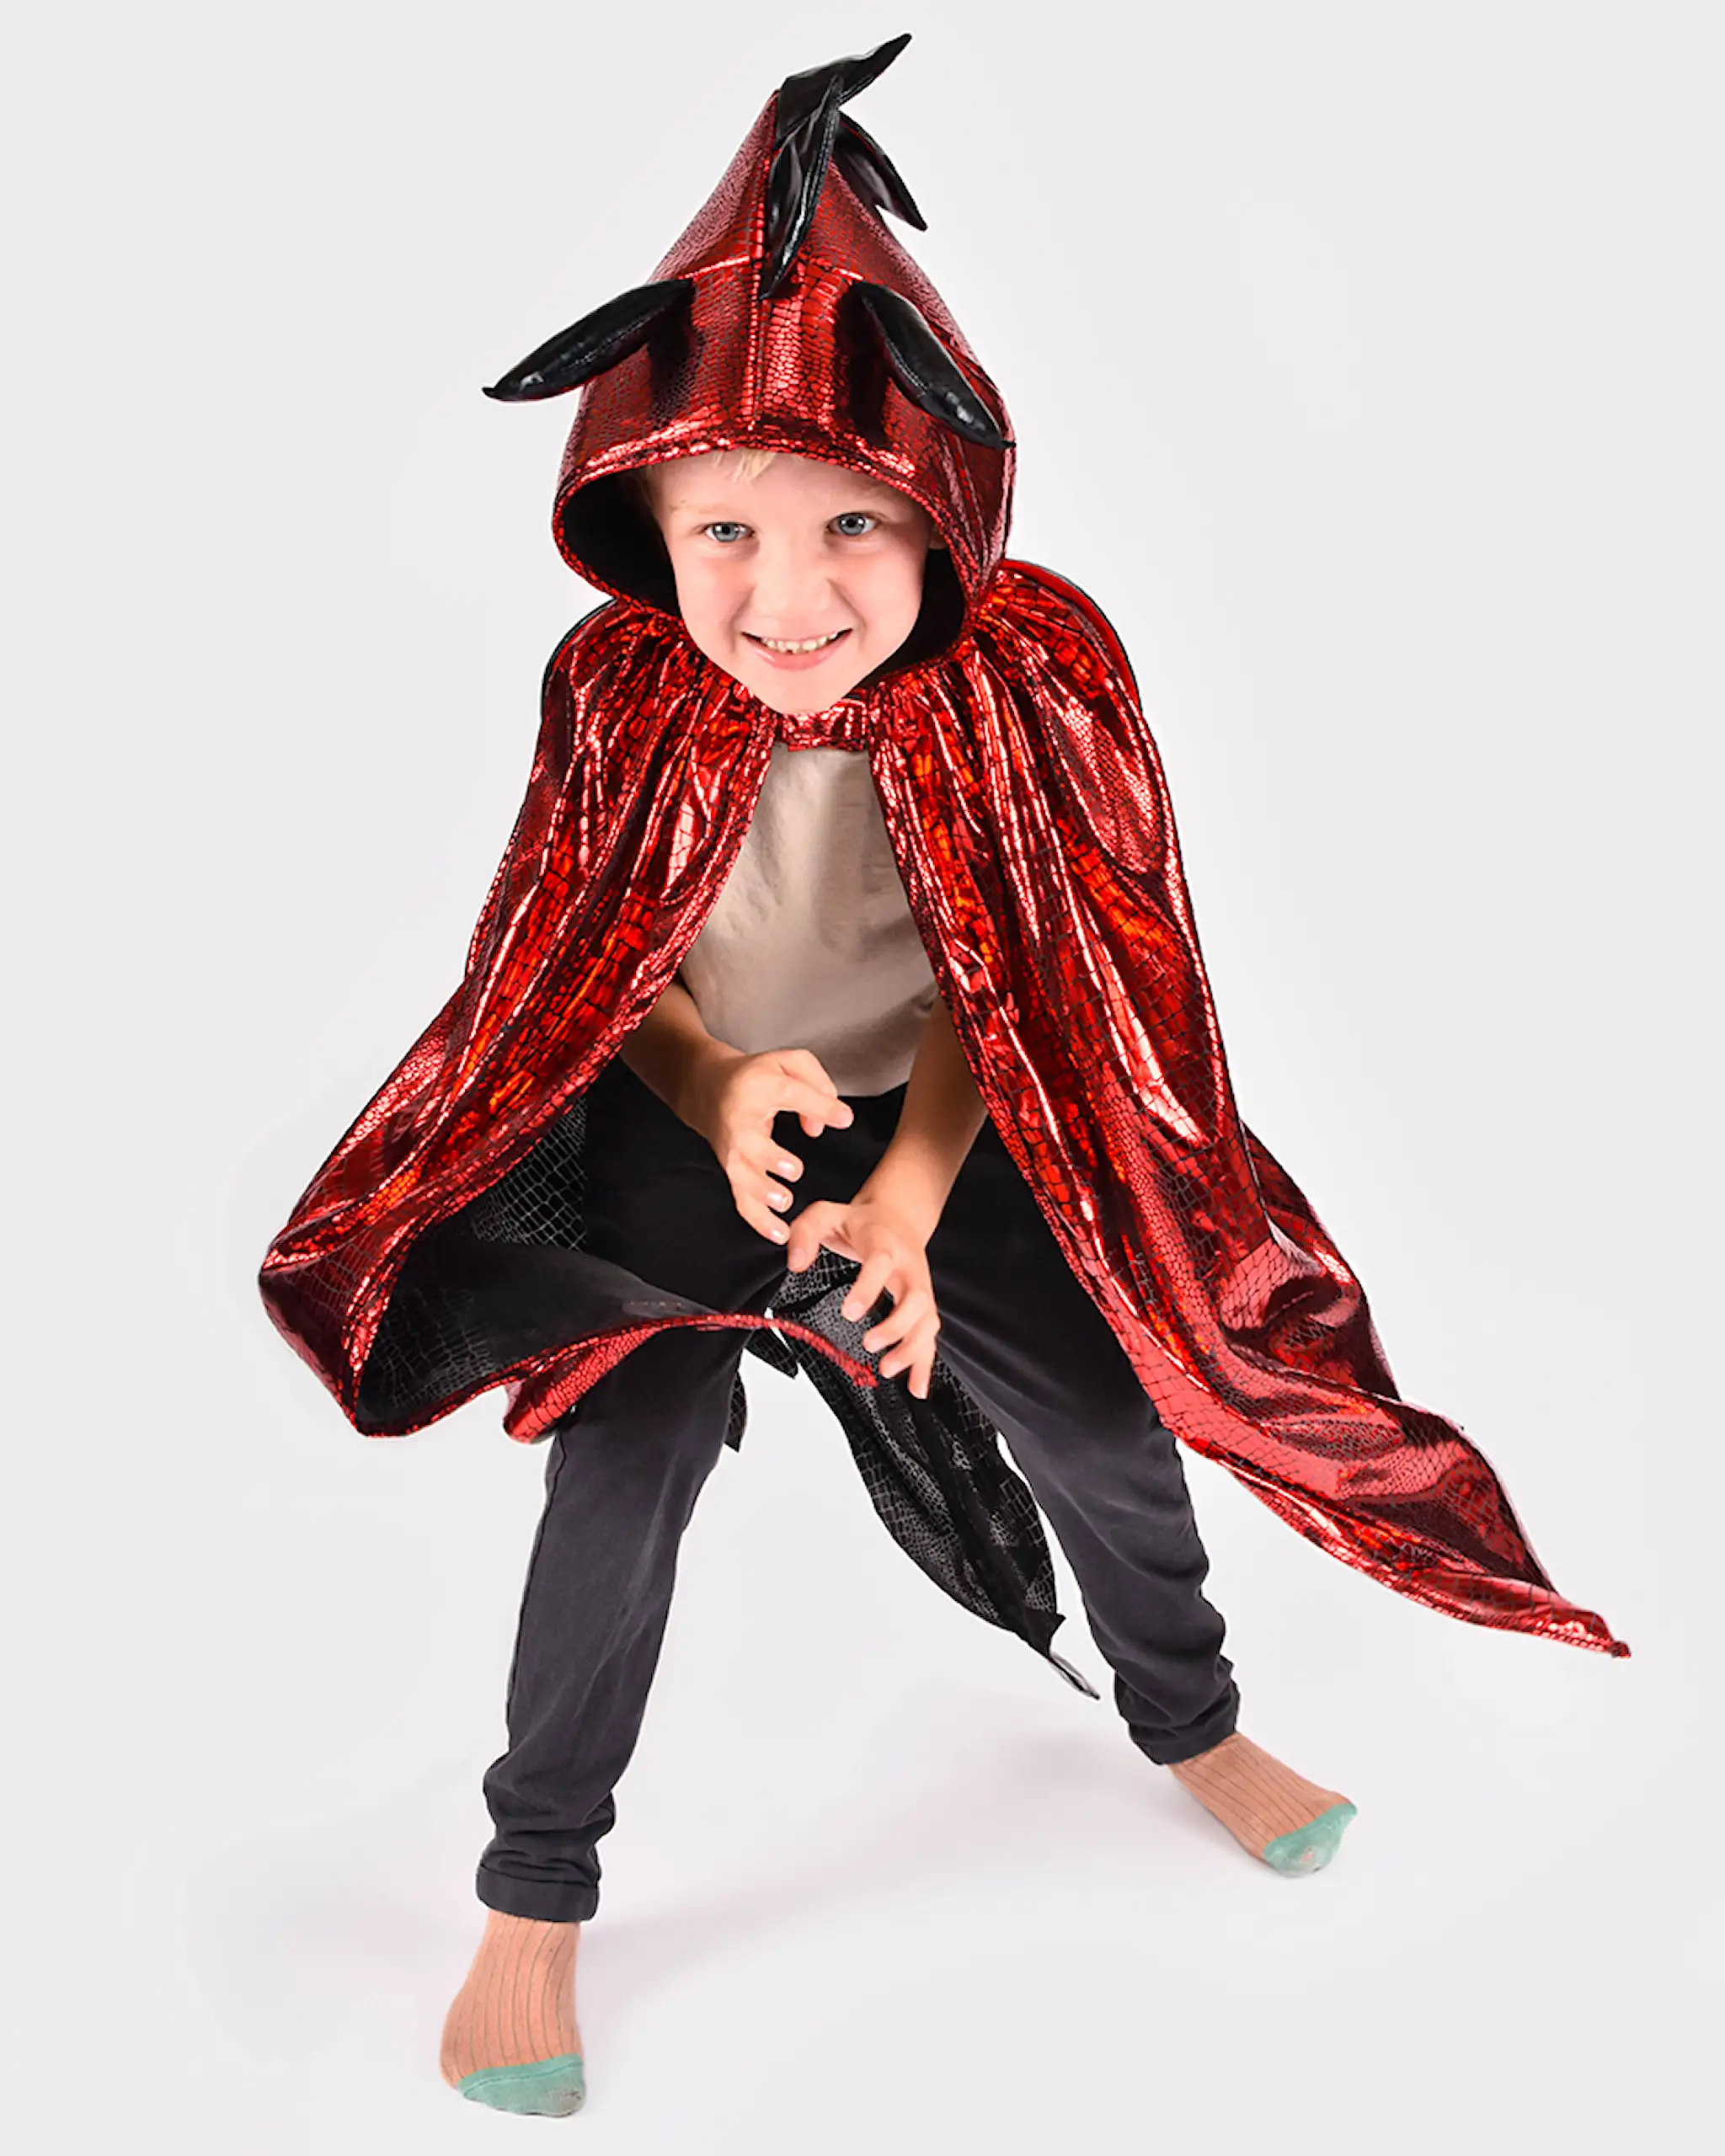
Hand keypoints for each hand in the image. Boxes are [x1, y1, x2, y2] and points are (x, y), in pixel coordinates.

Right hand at [681, 1044, 855, 1246]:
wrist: (708, 1088)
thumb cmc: (756, 1078)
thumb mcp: (790, 1063)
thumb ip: (818, 1087)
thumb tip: (834, 1121)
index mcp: (758, 1087)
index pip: (789, 1093)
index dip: (817, 1106)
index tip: (841, 1118)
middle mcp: (741, 1121)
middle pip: (750, 1142)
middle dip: (769, 1158)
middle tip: (793, 1170)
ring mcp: (733, 1150)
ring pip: (741, 1177)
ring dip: (761, 1192)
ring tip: (785, 1202)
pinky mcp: (732, 1170)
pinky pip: (741, 1199)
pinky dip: (757, 1219)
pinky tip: (779, 1233)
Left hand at [783, 1187, 940, 1399]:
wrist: (897, 1216)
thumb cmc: (859, 1222)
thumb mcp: (825, 1214)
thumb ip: (805, 1233)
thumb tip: (796, 1264)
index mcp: (883, 1243)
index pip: (881, 1263)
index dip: (868, 1288)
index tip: (850, 1313)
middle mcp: (907, 1268)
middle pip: (916, 1298)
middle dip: (897, 1325)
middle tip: (870, 1344)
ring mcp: (919, 1288)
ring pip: (927, 1321)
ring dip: (912, 1349)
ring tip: (887, 1369)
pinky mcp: (922, 1305)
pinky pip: (929, 1336)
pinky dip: (925, 1363)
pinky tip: (916, 1387)